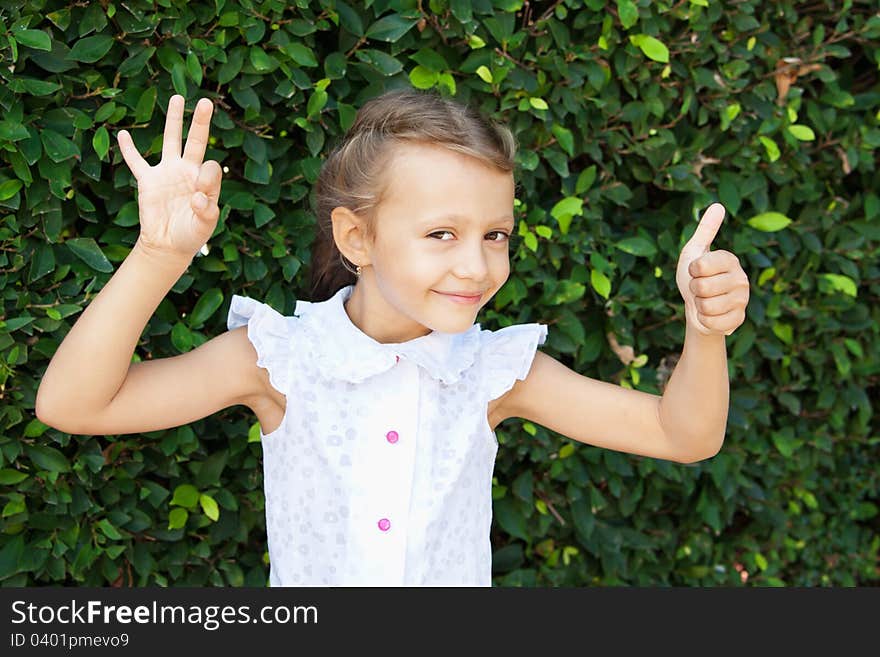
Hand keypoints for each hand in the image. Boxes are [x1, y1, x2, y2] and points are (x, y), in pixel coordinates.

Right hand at [117, 94, 221, 260]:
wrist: (168, 245)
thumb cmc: (192, 235)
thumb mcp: (205, 225)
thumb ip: (206, 209)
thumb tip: (198, 195)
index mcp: (205, 181)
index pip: (210, 167)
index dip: (207, 177)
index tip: (200, 196)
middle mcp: (187, 171)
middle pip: (195, 141)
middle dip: (200, 122)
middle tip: (205, 102)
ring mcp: (167, 173)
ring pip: (170, 141)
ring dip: (173, 120)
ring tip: (177, 98)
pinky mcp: (148, 181)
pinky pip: (136, 162)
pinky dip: (128, 149)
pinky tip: (123, 133)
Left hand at [675, 202, 749, 336]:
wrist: (697, 308)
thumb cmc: (695, 277)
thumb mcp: (693, 252)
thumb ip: (705, 230)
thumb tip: (719, 205)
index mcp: (730, 259)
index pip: (699, 266)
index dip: (691, 271)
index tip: (695, 271)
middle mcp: (741, 278)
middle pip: (701, 288)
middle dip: (693, 291)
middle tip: (700, 290)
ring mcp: (742, 300)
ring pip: (706, 306)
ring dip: (699, 306)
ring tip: (705, 301)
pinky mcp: (738, 319)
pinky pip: (712, 322)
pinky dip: (705, 321)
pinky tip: (711, 315)